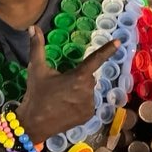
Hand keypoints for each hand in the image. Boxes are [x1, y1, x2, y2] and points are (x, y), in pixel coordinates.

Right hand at [17, 26, 118, 142]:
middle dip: (77, 77)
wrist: (34, 123)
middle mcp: (88, 90)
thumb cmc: (36, 94)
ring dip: (79, 90)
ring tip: (62, 97)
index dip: (108, 50)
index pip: (96, 59)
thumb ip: (36, 47)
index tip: (119, 42)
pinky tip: (67, 106)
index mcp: (78, 77)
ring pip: (88, 90)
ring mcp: (90, 104)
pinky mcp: (88, 115)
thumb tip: (32, 27)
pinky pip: (88, 103)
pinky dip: (80, 102)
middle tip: (60, 85)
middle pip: (87, 77)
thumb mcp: (36, 69)